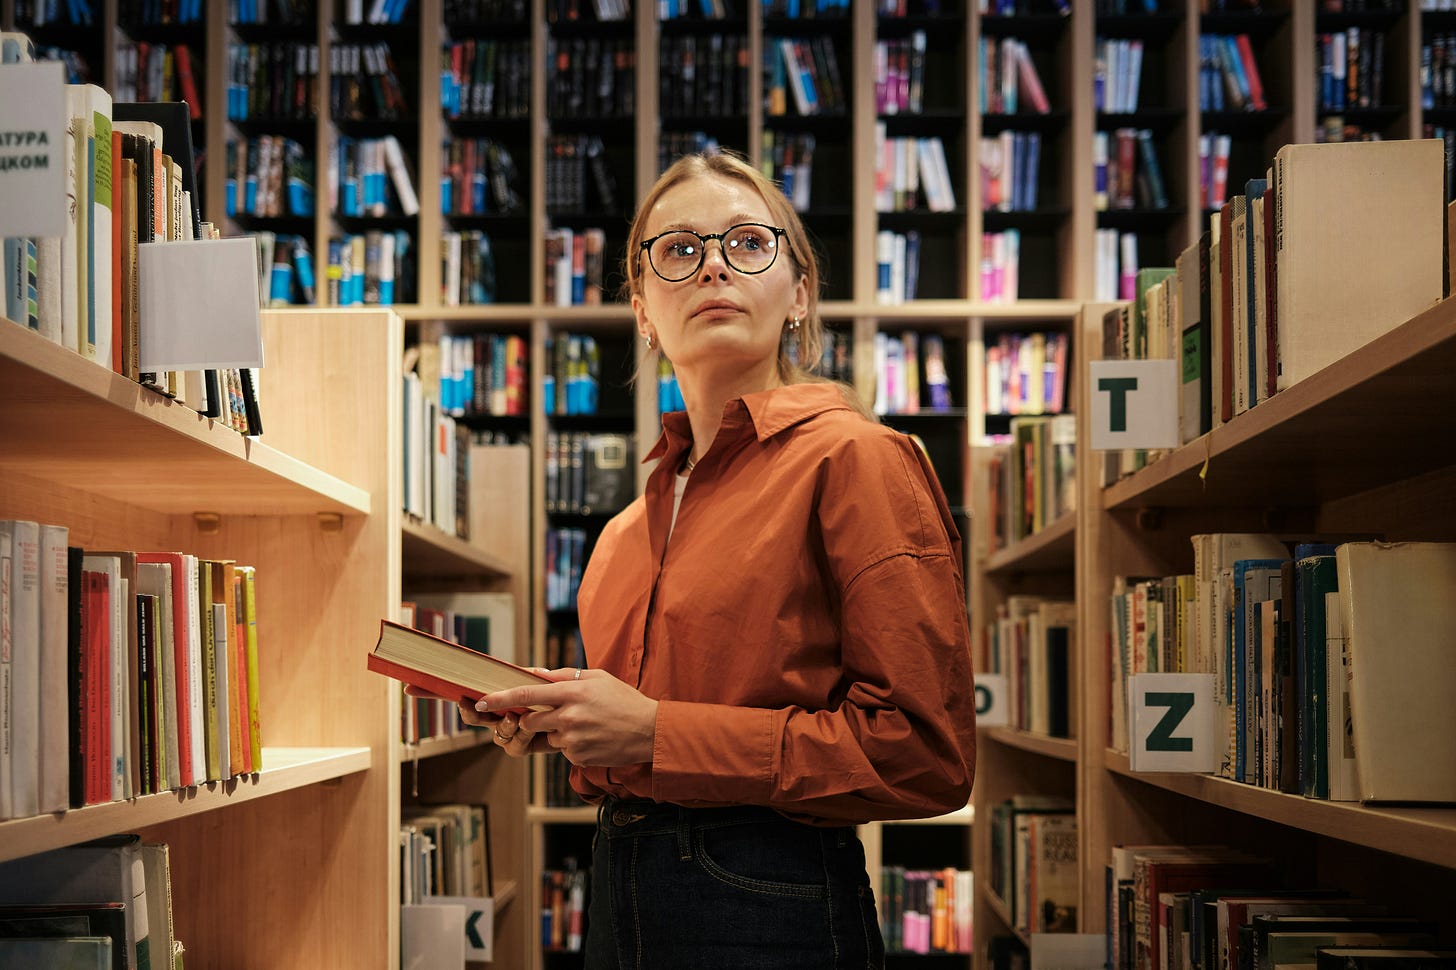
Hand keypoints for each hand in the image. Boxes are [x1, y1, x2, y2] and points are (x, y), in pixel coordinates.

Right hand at [403, 681, 549, 756]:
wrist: (579, 718)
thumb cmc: (560, 695)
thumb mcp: (545, 679)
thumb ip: (532, 676)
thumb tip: (526, 670)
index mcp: (494, 694)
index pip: (458, 691)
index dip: (432, 692)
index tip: (409, 687)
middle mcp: (496, 715)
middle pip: (470, 716)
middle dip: (469, 713)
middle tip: (473, 703)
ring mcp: (507, 733)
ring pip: (493, 734)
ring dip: (502, 726)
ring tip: (515, 717)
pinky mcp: (522, 746)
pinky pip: (513, 747)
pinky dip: (521, 737)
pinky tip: (530, 729)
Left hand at [479, 668, 657, 766]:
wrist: (649, 731)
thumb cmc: (623, 700)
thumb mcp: (596, 678)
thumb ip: (563, 676)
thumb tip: (534, 673)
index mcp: (572, 692)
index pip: (526, 694)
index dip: (500, 698)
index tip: (481, 701)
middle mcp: (569, 716)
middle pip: (529, 720)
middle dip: (531, 718)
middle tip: (552, 713)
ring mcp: (573, 739)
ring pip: (547, 736)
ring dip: (556, 731)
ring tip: (584, 724)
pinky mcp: (578, 757)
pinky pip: (562, 751)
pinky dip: (571, 744)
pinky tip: (592, 737)